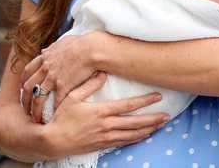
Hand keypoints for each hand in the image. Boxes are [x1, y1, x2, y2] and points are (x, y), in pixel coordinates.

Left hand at [21, 33, 99, 121]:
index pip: (28, 71)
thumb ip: (53, 48)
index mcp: (45, 58)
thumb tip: (46, 50)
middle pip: (28, 87)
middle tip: (25, 108)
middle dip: (25, 100)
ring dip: (35, 110)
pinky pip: (55, 102)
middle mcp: (45, 69)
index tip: (24, 88)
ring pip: (38, 98)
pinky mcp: (63, 86)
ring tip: (35, 119)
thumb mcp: (63, 42)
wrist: (91, 48)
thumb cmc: (81, 43)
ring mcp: (52, 78)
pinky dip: (53, 111)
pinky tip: (53, 117)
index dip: (24, 81)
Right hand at [43, 72, 168, 156]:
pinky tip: (144, 135)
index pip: (128, 105)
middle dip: (153, 118)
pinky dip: (136, 138)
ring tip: (160, 125)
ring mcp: (105, 137)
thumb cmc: (61, 117)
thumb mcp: (72, 97)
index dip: (145, 101)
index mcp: (101, 111)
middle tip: (167, 115)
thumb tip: (102, 72)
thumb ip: (89, 84)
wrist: (52, 141)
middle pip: (135, 122)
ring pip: (132, 134)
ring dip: (148, 129)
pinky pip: (124, 142)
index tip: (158, 96)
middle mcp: (106, 125)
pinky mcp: (102, 145)